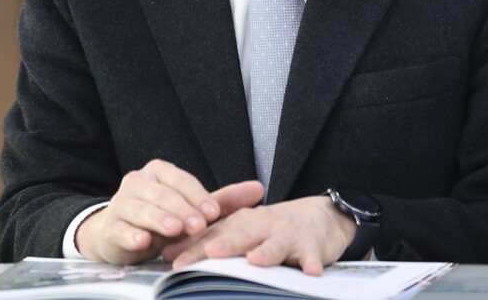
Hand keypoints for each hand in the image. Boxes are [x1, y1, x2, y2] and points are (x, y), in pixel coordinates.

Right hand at [74, 159, 264, 263]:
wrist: (120, 234)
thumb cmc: (162, 218)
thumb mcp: (192, 208)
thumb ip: (224, 200)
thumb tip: (259, 188)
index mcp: (159, 172)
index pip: (180, 180)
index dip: (197, 196)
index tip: (213, 212)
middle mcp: (138, 181)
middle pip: (162, 194)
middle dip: (181, 209)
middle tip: (198, 225)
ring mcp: (121, 202)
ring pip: (141, 209)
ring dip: (159, 219)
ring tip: (175, 230)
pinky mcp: (110, 226)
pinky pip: (121, 228)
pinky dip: (131, 234)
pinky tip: (142, 241)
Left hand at [163, 195, 357, 274]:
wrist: (318, 216)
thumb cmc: (272, 229)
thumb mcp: (239, 231)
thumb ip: (208, 242)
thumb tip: (168, 253)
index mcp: (240, 223)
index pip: (214, 235)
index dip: (195, 248)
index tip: (174, 262)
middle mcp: (261, 226)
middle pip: (242, 235)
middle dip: (226, 245)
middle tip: (211, 253)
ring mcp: (287, 235)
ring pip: (275, 244)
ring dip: (266, 252)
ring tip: (255, 260)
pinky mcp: (311, 245)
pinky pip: (312, 255)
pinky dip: (312, 262)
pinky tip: (311, 271)